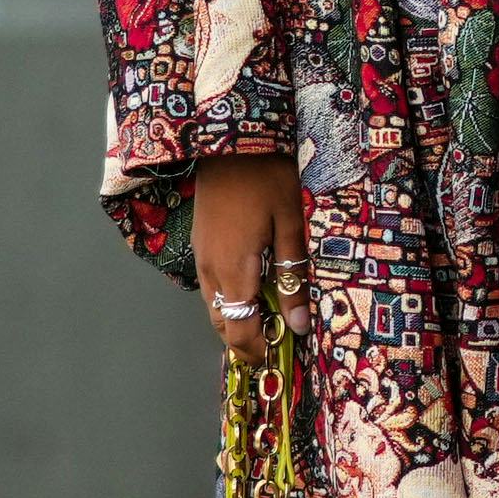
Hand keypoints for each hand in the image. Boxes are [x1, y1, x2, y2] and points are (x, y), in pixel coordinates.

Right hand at [191, 155, 301, 361]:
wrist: (229, 139)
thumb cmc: (267, 176)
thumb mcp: (291, 225)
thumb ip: (292, 277)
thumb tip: (299, 325)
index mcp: (234, 269)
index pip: (239, 331)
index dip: (257, 351)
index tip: (279, 358)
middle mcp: (210, 269)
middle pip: (222, 324)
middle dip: (246, 341)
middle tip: (277, 342)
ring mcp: (200, 256)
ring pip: (214, 306)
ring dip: (236, 321)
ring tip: (269, 318)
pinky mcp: (200, 243)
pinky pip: (211, 286)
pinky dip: (229, 300)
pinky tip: (253, 290)